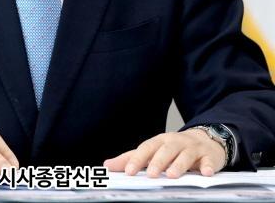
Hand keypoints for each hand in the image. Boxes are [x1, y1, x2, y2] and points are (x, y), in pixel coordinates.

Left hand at [103, 129, 225, 177]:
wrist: (205, 140)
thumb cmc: (174, 148)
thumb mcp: (153, 150)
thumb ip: (132, 158)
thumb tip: (107, 165)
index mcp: (160, 141)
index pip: (146, 148)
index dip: (137, 159)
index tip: (128, 172)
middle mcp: (175, 142)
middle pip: (165, 150)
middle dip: (158, 161)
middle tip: (151, 174)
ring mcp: (192, 148)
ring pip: (185, 155)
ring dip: (179, 164)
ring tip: (172, 175)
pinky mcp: (209, 156)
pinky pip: (209, 161)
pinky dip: (208, 166)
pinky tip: (206, 173)